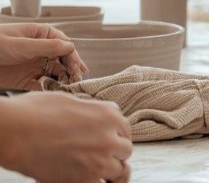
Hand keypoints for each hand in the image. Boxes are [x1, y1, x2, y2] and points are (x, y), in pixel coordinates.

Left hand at [0, 23, 86, 87]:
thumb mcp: (22, 44)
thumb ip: (46, 46)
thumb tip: (71, 47)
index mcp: (43, 35)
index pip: (65, 45)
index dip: (73, 57)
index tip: (77, 69)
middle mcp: (41, 50)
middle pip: (63, 60)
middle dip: (71, 70)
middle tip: (77, 81)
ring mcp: (34, 65)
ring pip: (55, 73)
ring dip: (62, 81)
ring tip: (68, 89)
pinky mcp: (25, 79)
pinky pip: (41, 85)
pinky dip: (47, 89)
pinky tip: (51, 93)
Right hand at [0, 92, 131, 182]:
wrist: (16, 132)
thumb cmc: (36, 112)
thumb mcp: (71, 101)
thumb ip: (91, 111)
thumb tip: (96, 114)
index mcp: (109, 115)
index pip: (125, 129)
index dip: (115, 135)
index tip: (108, 140)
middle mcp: (110, 137)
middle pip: (125, 150)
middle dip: (114, 153)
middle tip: (99, 156)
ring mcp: (99, 161)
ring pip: (119, 171)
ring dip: (109, 170)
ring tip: (95, 169)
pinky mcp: (83, 180)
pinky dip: (94, 182)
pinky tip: (83, 178)